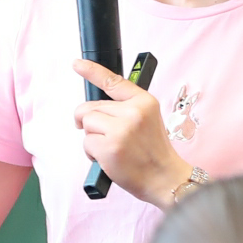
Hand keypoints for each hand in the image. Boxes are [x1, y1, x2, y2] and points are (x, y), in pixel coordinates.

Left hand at [72, 58, 191, 205]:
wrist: (165, 178)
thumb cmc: (153, 152)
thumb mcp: (148, 120)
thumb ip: (126, 109)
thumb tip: (95, 108)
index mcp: (144, 101)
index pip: (113, 81)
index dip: (92, 71)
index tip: (77, 64)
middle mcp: (133, 112)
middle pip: (90, 108)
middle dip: (91, 123)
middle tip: (107, 136)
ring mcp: (121, 129)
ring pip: (86, 124)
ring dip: (92, 138)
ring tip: (112, 148)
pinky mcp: (110, 147)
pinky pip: (86, 143)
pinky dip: (92, 153)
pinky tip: (109, 158)